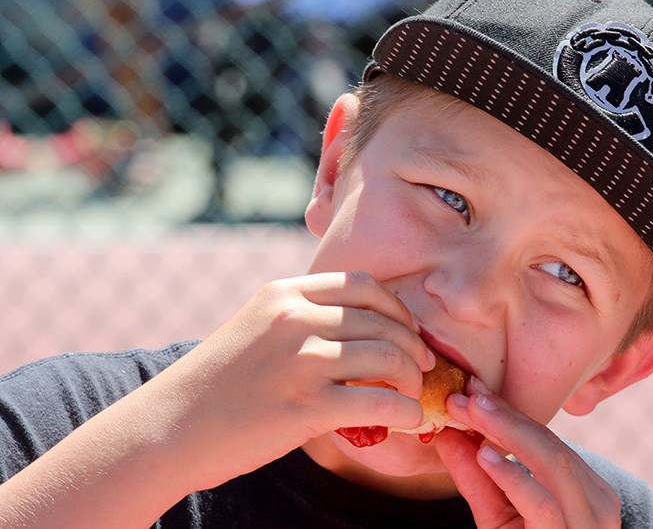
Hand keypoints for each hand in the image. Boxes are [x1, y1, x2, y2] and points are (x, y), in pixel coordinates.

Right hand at [159, 271, 433, 488]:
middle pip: (382, 321)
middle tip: (425, 366)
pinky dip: (406, 412)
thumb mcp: (257, 328)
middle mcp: (295, 318)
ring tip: (414, 394)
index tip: (409, 330)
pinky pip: (379, 403)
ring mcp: (301, 361)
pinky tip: (410, 420)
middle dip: (414, 346)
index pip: (363, 285)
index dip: (398, 308)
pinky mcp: (305, 406)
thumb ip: (302, 319)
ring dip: (413, 378)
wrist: (168, 427)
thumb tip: (361, 330)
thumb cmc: (216, 382)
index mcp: (285, 293)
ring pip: (387, 357)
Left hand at [435, 378, 620, 527]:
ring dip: (508, 435)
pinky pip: (545, 504)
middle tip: (465, 395)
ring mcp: (590, 523)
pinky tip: (487, 456)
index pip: (544, 438)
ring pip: (554, 465)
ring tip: (473, 414)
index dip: (506, 411)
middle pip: (550, 445)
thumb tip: (446, 434)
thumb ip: (476, 477)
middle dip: (505, 417)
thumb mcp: (499, 514)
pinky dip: (514, 476)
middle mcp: (596, 501)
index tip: (469, 388)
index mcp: (584, 486)